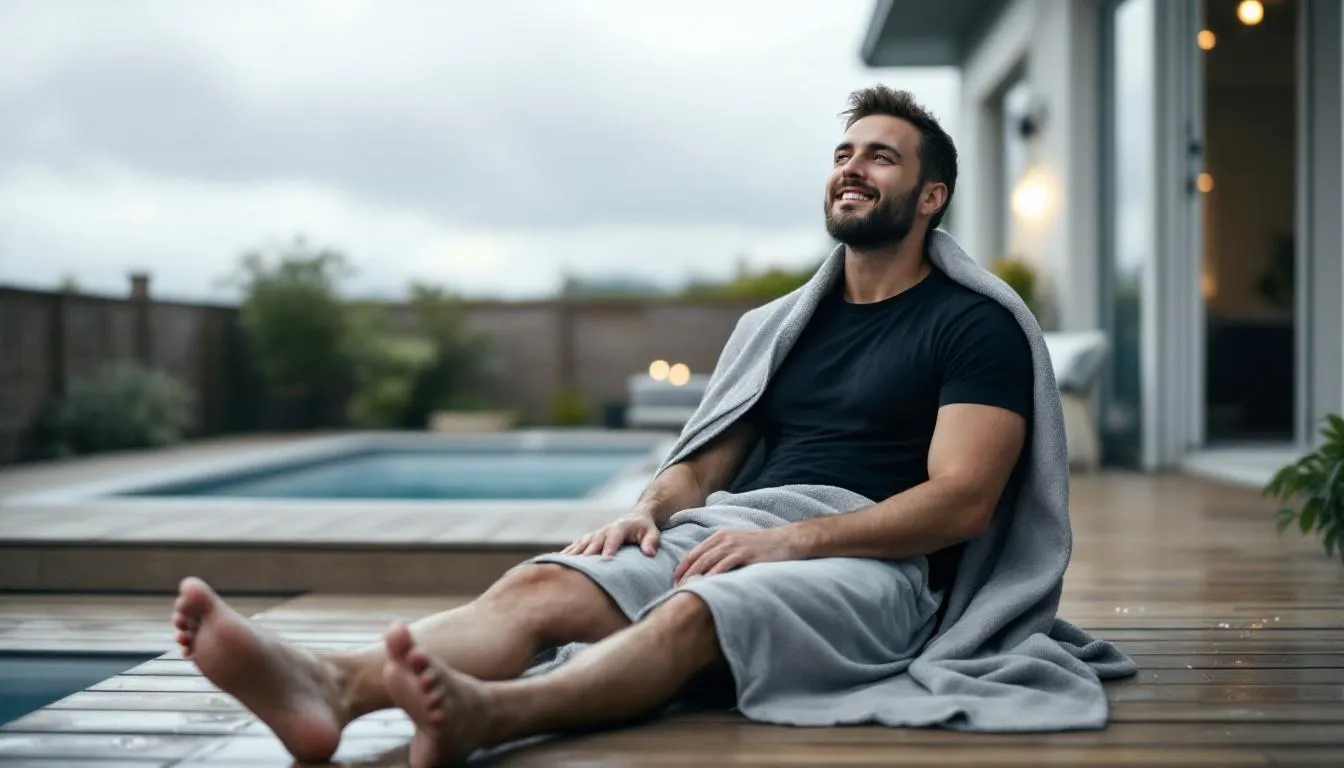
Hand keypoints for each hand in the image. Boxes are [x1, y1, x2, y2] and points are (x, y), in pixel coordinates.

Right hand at [560, 510, 660, 558]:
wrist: (635, 518)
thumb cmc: (644, 529)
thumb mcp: (652, 533)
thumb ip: (651, 542)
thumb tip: (649, 553)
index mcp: (619, 527)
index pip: (613, 538)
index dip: (609, 548)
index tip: (606, 560)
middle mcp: (604, 530)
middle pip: (594, 542)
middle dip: (588, 554)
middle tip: (581, 569)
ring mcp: (595, 534)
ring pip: (582, 544)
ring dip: (573, 554)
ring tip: (563, 566)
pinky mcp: (589, 539)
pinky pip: (576, 546)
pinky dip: (567, 553)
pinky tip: (558, 561)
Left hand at [673, 526, 805, 585]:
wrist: (786, 540)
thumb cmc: (761, 546)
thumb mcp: (737, 544)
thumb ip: (721, 553)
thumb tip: (705, 571)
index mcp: (719, 536)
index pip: (694, 553)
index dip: (682, 567)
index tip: (673, 581)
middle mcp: (724, 539)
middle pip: (697, 558)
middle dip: (684, 574)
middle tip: (675, 590)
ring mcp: (735, 546)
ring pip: (708, 561)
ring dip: (695, 576)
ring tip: (686, 590)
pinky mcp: (746, 554)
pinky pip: (725, 566)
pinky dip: (714, 576)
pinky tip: (707, 586)